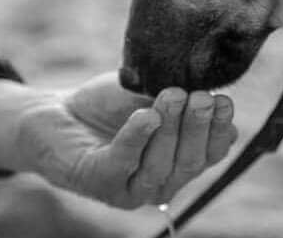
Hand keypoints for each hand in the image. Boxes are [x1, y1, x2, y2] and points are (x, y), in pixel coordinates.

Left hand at [0, 72, 234, 208]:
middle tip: (201, 96)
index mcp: (178, 162)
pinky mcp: (98, 182)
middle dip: (198, 128)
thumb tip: (217, 95)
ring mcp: (128, 188)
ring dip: (169, 129)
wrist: (57, 112)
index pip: (210, 154)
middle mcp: (158, 182)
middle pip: (189, 162)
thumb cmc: (108, 105)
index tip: (226, 100)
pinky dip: (135, 137)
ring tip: (172, 94)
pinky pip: (121, 163)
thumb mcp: (150, 94)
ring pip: (160, 166)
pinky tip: (144, 114)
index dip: (220, 130)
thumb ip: (179, 97)